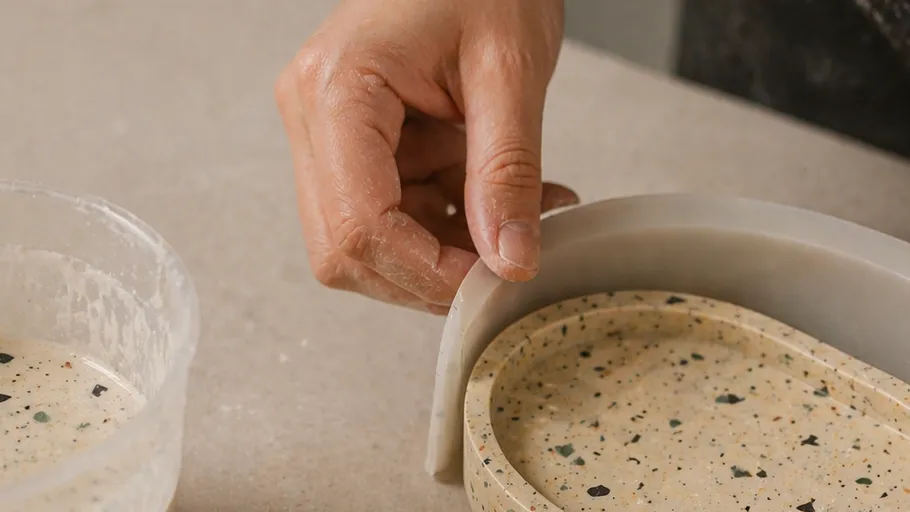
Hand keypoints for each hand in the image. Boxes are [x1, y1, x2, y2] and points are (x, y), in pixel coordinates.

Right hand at [275, 0, 577, 313]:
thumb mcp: (510, 70)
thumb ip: (507, 172)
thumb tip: (509, 261)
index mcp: (336, 90)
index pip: (358, 222)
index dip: (425, 272)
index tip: (493, 282)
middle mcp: (313, 115)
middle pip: (346, 246)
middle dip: (427, 272)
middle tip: (504, 263)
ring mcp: (328, 131)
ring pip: (366, 241)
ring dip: (443, 251)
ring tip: (519, 217)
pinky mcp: (354, 141)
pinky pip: (391, 214)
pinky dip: (447, 226)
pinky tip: (501, 202)